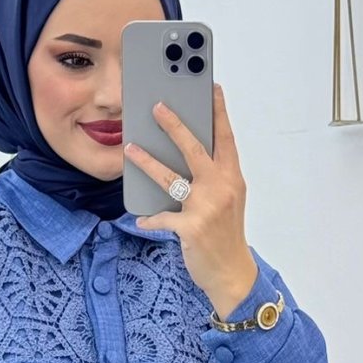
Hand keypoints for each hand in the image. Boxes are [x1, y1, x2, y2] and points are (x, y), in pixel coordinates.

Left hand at [123, 82, 258, 312]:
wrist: (232, 274)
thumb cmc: (226, 235)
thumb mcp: (228, 200)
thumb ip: (214, 177)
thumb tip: (189, 157)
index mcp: (232, 178)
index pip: (226, 139)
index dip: (219, 112)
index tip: (213, 88)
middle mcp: (221, 188)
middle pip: (195, 149)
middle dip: (175, 125)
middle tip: (157, 107)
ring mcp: (206, 208)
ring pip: (171, 177)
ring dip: (148, 162)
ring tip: (130, 149)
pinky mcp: (191, 228)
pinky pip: (163, 217)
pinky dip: (150, 218)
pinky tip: (141, 218)